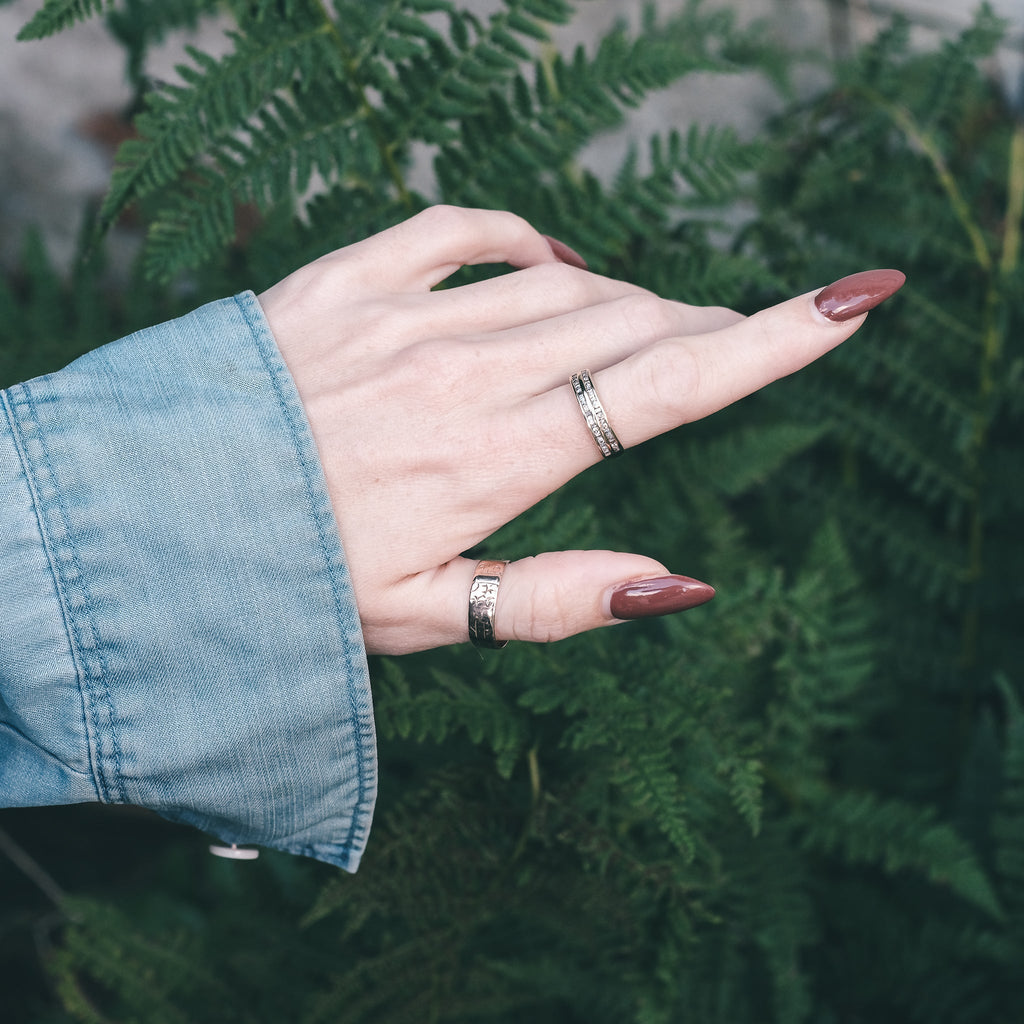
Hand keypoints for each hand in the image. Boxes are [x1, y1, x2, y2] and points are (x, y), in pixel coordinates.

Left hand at [257, 206, 902, 653]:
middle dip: (701, 333)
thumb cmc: (287, 583)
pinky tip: (545, 263)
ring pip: (561, 281)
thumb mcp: (428, 622)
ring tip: (647, 330)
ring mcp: (400, 314)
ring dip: (625, 302)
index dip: (775, 344)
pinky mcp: (343, 281)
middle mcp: (462, 372)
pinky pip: (459, 228)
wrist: (145, 522)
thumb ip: (557, 601)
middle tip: (730, 348)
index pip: (667, 389)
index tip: (856, 300)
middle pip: (629, 324)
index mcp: (493, 461)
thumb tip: (683, 583)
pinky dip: (522, 240)